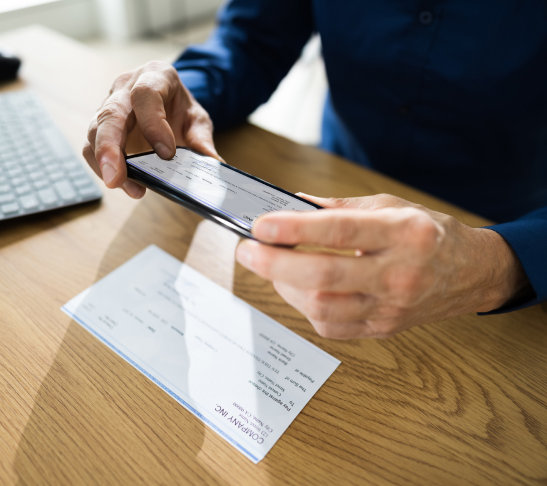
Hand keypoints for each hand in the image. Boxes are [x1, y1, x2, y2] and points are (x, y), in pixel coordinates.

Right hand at [83, 61, 219, 197]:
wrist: (169, 103)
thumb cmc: (180, 109)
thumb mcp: (197, 120)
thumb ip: (202, 141)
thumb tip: (214, 166)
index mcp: (155, 76)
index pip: (146, 95)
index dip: (153, 124)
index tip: (167, 154)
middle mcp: (126, 87)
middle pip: (110, 114)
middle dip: (110, 147)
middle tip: (116, 178)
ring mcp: (109, 106)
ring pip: (95, 131)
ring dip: (104, 162)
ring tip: (121, 185)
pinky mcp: (100, 127)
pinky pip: (91, 146)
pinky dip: (101, 167)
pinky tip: (121, 184)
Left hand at [236, 194, 530, 338]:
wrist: (469, 274)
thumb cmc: (428, 233)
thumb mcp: (391, 206)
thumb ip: (339, 207)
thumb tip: (292, 204)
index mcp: (404, 233)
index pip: (339, 231)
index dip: (294, 229)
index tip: (260, 226)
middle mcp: (399, 274)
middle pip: (324, 277)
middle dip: (274, 265)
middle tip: (247, 250)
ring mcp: (391, 308)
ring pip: (322, 308)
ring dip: (285, 287)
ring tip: (273, 267)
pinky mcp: (382, 329)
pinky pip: (331, 327)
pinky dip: (305, 307)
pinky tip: (298, 289)